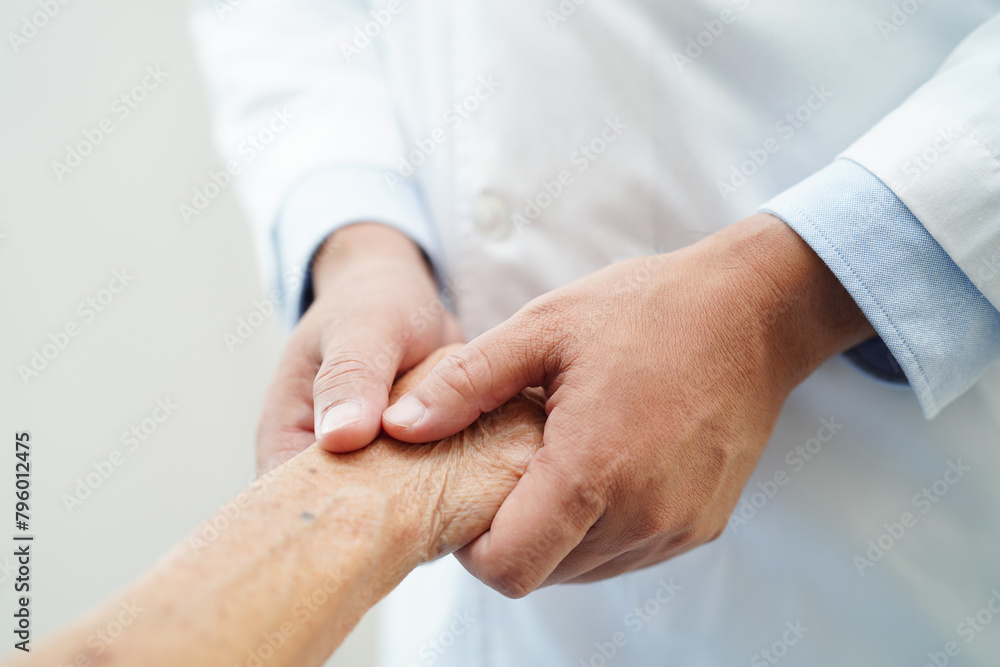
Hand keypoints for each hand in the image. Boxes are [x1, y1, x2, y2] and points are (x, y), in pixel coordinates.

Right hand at [22, 345, 546, 666]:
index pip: (300, 512)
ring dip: (433, 509)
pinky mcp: (414, 476)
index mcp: (288, 447)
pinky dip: (458, 491)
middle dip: (397, 526)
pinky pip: (432, 498)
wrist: (405, 299)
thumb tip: (341, 437)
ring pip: (397, 517)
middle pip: (350, 527)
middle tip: (451, 512)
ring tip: (476, 497)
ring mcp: (371, 479)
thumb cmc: (371, 305)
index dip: (341, 528)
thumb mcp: (361, 328)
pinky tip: (492, 485)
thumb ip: (351, 376)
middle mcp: (325, 474)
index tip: (395, 524)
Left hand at [381, 214, 874, 596]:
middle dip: (512, 534)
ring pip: (586, 569)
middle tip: (510, 468)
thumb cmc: (646, 310)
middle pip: (543, 573)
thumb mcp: (542, 328)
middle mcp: (642, 516)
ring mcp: (678, 526)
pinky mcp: (704, 524)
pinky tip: (602, 466)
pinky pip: (630, 552)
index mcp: (592, 471)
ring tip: (558, 459)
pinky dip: (603, 526)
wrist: (753, 310)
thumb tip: (397, 427)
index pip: (507, 568)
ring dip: (559, 532)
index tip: (470, 495)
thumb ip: (463, 385)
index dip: (472, 545)